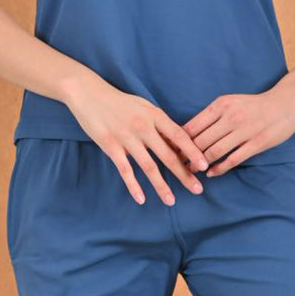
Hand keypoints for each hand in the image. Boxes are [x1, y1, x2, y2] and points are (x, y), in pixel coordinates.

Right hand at [60, 74, 210, 205]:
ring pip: (148, 166)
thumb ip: (160, 125)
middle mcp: (144, 127)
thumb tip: (178, 144)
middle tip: (197, 189)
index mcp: (155, 115)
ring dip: (161, 185)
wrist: (90, 94)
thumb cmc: (121, 102)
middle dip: (184, 174)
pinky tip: (141, 199)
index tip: (205, 165)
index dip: (193, 151)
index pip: (179, 135)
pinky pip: (125, 170)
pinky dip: (133, 186)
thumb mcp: (145, 107)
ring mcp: (127, 137)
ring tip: (171, 201)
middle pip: (168, 155)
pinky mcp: (110, 146)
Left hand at [181, 82, 294, 173]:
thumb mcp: (230, 102)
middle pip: (200, 141)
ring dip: (199, 164)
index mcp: (220, 105)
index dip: (178, 141)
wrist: (285, 103)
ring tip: (191, 171)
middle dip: (185, 156)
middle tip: (175, 166)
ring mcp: (244, 131)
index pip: (192, 126)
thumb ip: (212, 115)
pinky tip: (211, 173)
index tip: (169, 151)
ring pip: (214, 152)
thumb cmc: (254, 104)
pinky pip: (233, 159)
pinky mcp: (256, 143)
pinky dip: (219, 168)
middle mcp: (230, 117)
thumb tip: (188, 131)